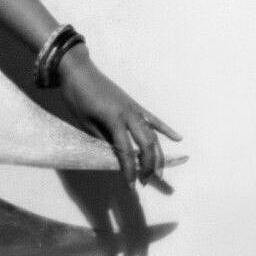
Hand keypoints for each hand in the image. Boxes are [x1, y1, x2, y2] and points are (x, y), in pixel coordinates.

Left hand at [56, 46, 180, 185]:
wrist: (78, 70)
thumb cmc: (77, 97)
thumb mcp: (85, 122)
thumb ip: (102, 138)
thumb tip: (116, 155)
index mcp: (114, 119)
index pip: (126, 152)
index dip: (129, 170)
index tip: (131, 185)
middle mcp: (129, 114)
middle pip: (146, 144)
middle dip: (149, 165)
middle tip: (147, 181)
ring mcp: (134, 109)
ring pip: (152, 134)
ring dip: (157, 154)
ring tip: (159, 171)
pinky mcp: (134, 104)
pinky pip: (153, 119)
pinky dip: (166, 129)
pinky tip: (178, 138)